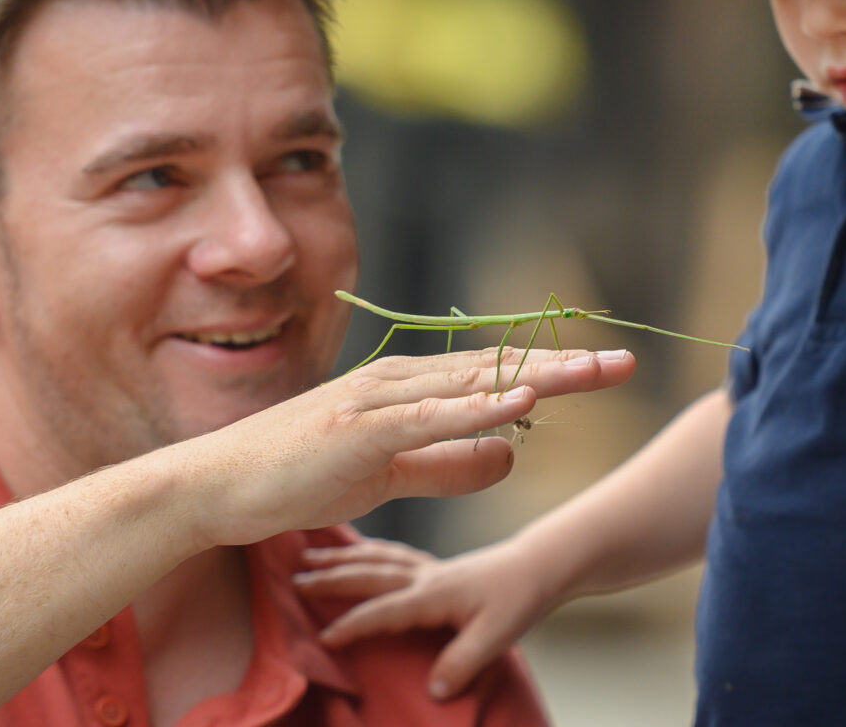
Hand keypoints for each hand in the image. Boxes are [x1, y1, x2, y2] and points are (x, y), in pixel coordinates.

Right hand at [185, 346, 633, 549]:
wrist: (222, 484)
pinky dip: (480, 408)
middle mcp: (402, 382)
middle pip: (498, 369)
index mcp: (411, 390)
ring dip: (538, 377)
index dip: (552, 373)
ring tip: (593, 371)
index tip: (601, 370)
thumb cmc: (302, 473)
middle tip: (623, 361)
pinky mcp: (360, 429)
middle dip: (564, 366)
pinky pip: (432, 418)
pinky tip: (521, 401)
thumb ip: (450, 463)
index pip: (495, 376)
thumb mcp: (391, 476)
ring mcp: (381, 400)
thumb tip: (510, 457)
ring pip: (474, 384)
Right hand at [294, 535, 551, 700]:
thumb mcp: (497, 636)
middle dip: (331, 578)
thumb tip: (431, 689)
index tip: (322, 635)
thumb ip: (463, 662)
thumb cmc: (518, 598)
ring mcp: (426, 566)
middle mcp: (424, 574)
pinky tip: (354, 552)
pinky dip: (364, 550)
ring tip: (308, 555)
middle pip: (369, 573)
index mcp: (434, 593)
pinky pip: (389, 553)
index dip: (354, 623)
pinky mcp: (432, 565)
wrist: (538, 565)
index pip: (384, 609)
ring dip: (340, 557)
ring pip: (375, 558)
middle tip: (294, 580)